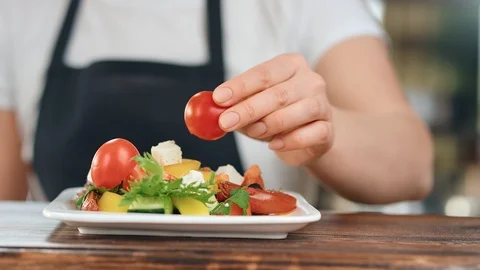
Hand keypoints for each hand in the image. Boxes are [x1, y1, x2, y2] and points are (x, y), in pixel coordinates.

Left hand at [212, 53, 333, 165]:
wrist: (310, 136)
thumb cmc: (277, 115)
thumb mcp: (255, 106)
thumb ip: (237, 105)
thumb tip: (213, 111)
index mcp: (290, 65)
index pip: (263, 73)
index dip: (240, 86)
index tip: (218, 98)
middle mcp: (310, 80)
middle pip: (278, 94)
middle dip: (248, 109)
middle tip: (226, 121)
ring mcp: (323, 104)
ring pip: (296, 113)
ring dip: (268, 124)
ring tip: (251, 132)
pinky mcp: (328, 129)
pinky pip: (310, 135)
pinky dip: (289, 141)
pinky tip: (274, 145)